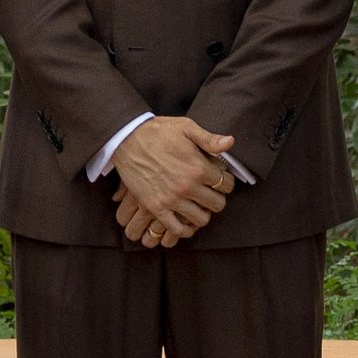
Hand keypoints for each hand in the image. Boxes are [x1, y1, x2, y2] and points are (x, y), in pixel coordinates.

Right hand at [111, 115, 236, 240]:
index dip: (227, 182)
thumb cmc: (158, 131)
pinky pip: (177, 229)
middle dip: (217, 198)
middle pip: (217, 204)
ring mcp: (171, 200)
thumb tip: (230, 143)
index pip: (227, 184)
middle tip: (210, 192)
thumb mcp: (186, 127)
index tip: (220, 179)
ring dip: (203, 213)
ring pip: (201, 220)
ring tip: (198, 204)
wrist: (127, 139)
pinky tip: (185, 219)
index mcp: (198, 167)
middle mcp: (187, 187)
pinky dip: (185, 229)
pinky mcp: (155, 207)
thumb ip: (210, 138)